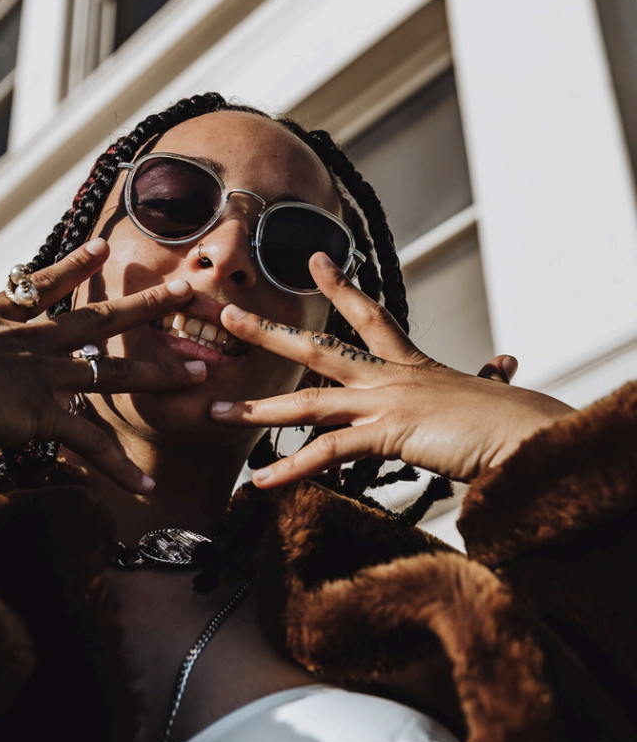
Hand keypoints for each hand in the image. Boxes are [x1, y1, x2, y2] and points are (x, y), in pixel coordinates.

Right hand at [0, 240, 204, 519]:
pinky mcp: (41, 416)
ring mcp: (37, 378)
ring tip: (200, 371)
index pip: (38, 287)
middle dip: (144, 306)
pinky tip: (146, 485)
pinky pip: (89, 446)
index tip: (105, 248)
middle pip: (95, 322)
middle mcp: (23, 344)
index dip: (73, 269)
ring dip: (157, 373)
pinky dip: (116, 467)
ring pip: (111, 375)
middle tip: (186, 290)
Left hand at [209, 253, 570, 486]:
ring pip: (307, 401)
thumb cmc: (509, 422)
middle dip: (269, 332)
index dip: (342, 288)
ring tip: (215, 412)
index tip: (318, 260)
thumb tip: (500, 370)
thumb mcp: (480, 399)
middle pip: (318, 348)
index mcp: (411, 365)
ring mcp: (386, 402)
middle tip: (228, 314)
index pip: (369, 316)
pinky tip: (261, 481)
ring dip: (257, 410)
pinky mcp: (388, 433)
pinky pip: (328, 452)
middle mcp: (391, 376)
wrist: (527, 434)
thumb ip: (476, 386)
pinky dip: (292, 469)